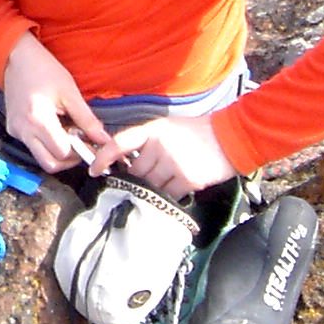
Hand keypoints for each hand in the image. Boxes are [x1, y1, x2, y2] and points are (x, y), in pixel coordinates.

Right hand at [0, 33, 113, 171]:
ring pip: (40, 158)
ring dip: (57, 153)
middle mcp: (23, 130)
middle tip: (80, 146)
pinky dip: (46, 144)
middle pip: (49, 164)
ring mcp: (16, 131)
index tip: (90, 144)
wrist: (16, 57)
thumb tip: (103, 138)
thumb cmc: (42, 69)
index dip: (80, 152)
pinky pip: (32, 147)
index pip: (62, 153)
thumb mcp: (70, 92)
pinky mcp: (13, 129)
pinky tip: (55, 128)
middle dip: (68, 160)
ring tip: (68, 135)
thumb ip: (87, 120)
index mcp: (38, 119)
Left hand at [97, 116, 237, 197]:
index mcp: (154, 130)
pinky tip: (176, 187)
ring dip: (151, 189)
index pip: (120, 143)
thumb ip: (146, 142)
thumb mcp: (168, 128)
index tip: (94, 171)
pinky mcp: (187, 180)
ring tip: (164, 182)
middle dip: (135, 178)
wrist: (230, 137)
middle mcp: (161, 146)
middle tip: (143, 179)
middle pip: (135, 172)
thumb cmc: (198, 132)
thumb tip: (124, 161)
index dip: (103, 157)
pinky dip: (168, 195)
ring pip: (149, 186)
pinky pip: (167, 195)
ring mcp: (174, 164)